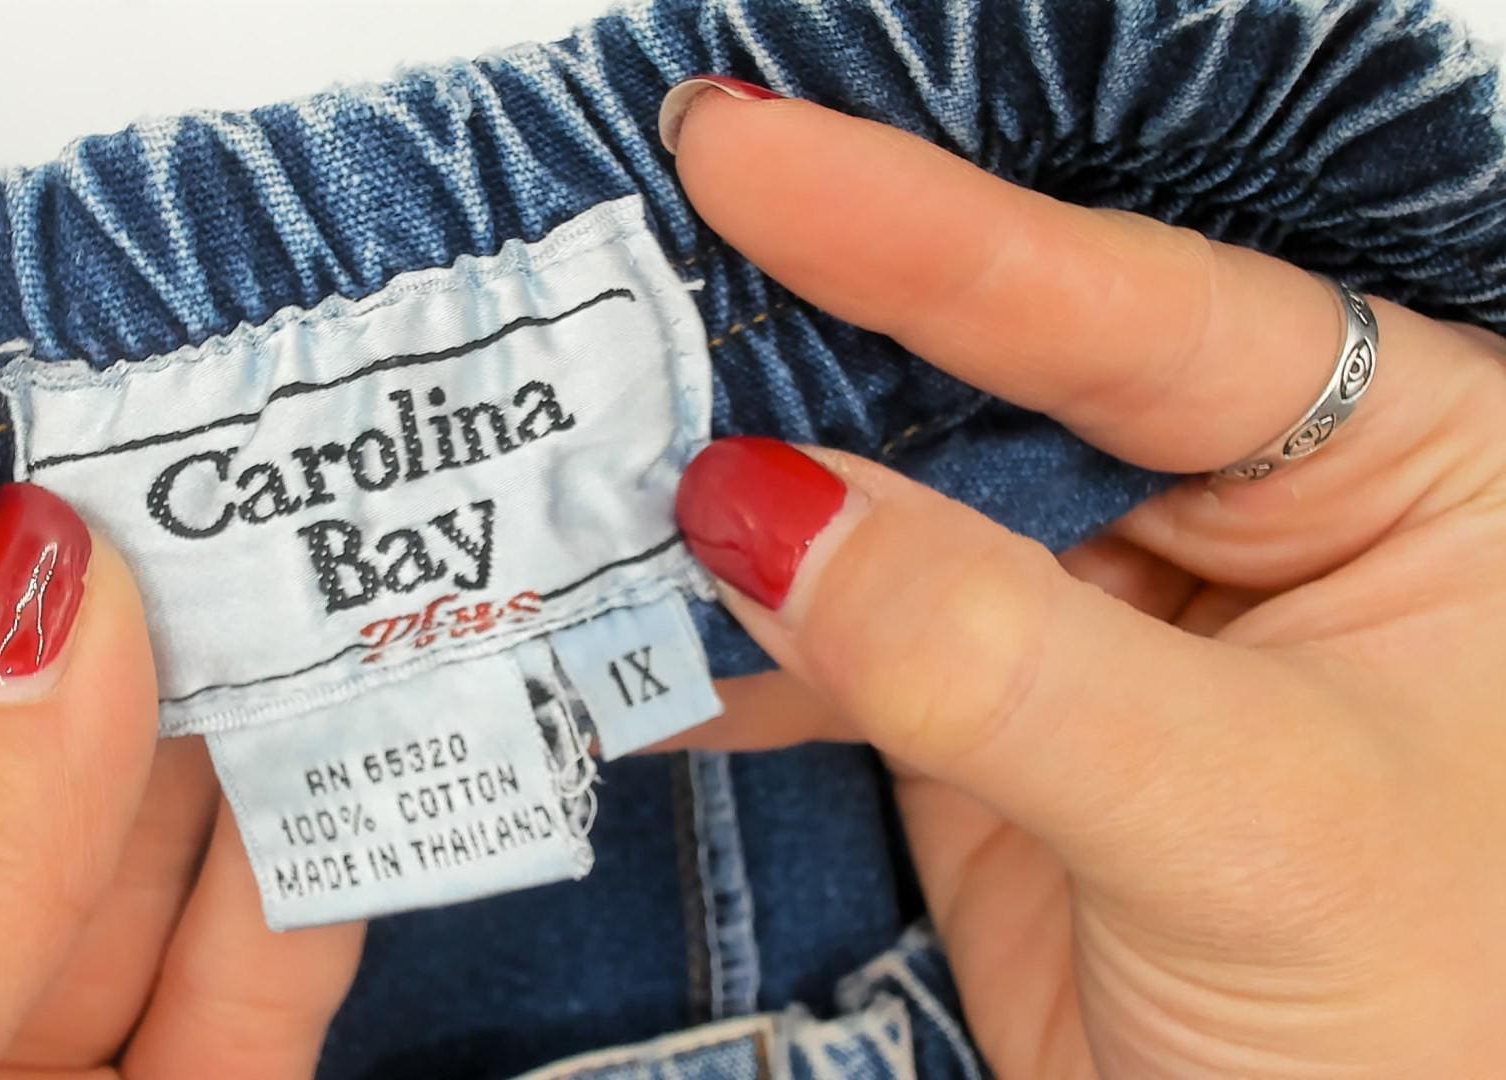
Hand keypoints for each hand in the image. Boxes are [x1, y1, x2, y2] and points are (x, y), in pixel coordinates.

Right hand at [663, 81, 1505, 1074]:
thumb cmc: (1442, 1035)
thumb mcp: (1238, 816)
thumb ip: (991, 652)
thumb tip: (757, 506)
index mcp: (1404, 467)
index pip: (1138, 309)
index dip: (926, 230)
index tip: (741, 152)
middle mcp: (1246, 514)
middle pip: (990, 381)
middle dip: (807, 342)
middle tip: (630, 262)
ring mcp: (1105, 616)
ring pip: (896, 514)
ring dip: (747, 503)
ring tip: (588, 440)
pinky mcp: (1003, 723)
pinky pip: (850, 650)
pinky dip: (736, 651)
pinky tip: (627, 622)